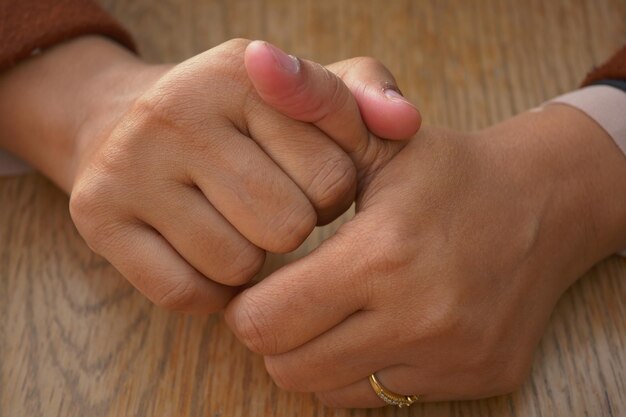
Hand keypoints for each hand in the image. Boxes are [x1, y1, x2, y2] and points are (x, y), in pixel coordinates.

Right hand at [0, 37, 419, 312]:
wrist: (126, 124)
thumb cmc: (240, 120)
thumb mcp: (305, 95)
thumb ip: (367, 98)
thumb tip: (406, 122)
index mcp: (242, 73)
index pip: (333, 178)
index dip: (329, 194)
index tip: (304, 177)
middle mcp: (177, 110)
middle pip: (287, 225)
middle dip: (290, 226)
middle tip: (265, 203)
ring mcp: (129, 164)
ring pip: (238, 265)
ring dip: (250, 259)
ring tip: (233, 223)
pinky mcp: (99, 215)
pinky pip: (187, 293)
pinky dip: (208, 288)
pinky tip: (202, 252)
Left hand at [226, 104, 625, 405]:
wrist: (543, 204)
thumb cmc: (446, 172)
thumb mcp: (379, 133)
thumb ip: (312, 98)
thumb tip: (255, 61)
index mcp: (384, 253)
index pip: (264, 322)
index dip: (248, 303)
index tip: (264, 277)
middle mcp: (421, 316)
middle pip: (288, 366)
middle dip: (276, 333)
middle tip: (293, 295)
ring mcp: (452, 356)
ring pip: (329, 389)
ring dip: (316, 353)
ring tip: (335, 307)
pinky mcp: (476, 379)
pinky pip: (380, 397)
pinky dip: (363, 366)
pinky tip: (380, 323)